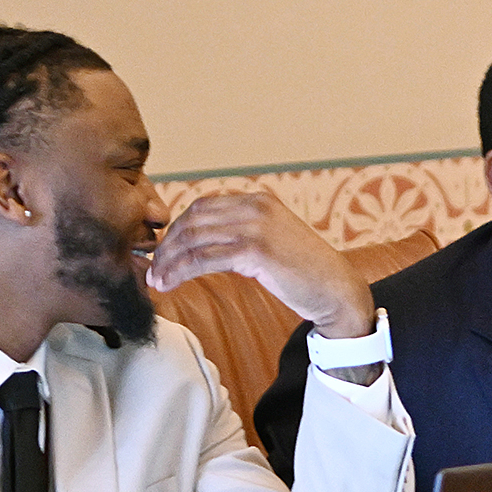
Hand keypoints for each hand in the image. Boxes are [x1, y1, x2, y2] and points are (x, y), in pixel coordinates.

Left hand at [148, 192, 374, 338]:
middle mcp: (256, 207)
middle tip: (153, 268)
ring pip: (193, 239)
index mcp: (260, 201)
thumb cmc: (307, 273)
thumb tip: (206, 245)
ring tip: (157, 281)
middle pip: (193, 220)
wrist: (337, 289)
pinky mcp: (256, 251)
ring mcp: (256, 227)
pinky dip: (180, 271)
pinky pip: (204, 258)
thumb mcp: (274, 242)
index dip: (177, 228)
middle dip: (167, 245)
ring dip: (168, 261)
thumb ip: (245, 234)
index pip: (203, 206)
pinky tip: (169, 283)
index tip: (165, 252)